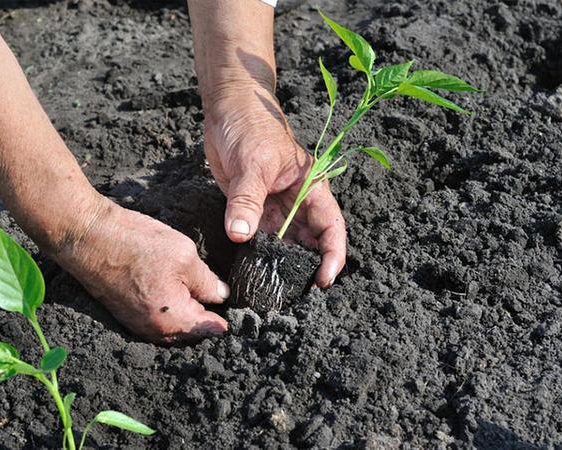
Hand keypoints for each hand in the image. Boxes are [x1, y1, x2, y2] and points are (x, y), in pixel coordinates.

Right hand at [55, 197, 228, 343]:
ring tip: (203, 293)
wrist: (87, 236)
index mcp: (173, 320)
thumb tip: (222, 295)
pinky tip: (178, 291)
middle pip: (193, 333)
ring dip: (190, 315)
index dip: (228, 318)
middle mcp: (154, 331)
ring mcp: (138, 325)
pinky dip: (172, 311)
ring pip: (175, 328)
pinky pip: (158, 320)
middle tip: (224, 298)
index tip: (240, 310)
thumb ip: (208, 281)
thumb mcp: (184, 256)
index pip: (211, 330)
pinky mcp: (127, 314)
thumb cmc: (135, 243)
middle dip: (209, 318)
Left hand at [203, 83, 346, 287]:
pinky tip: (252, 271)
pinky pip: (260, 237)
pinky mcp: (254, 209)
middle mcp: (297, 202)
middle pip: (311, 242)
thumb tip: (240, 235)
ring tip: (273, 289)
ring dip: (281, 264)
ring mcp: (276, 207)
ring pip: (285, 244)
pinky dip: (258, 254)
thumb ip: (246, 200)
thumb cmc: (250, 126)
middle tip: (293, 294)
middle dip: (307, 267)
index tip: (323, 281)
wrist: (228, 109)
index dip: (333, 256)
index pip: (331, 228)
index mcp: (312, 187)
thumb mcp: (252, 162)